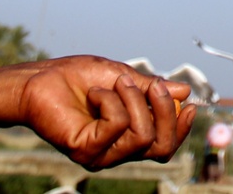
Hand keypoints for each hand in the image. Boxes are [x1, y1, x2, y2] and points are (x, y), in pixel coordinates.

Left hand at [17, 56, 195, 168]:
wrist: (40, 79)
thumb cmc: (76, 78)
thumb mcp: (121, 77)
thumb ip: (150, 88)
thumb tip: (184, 92)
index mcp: (127, 137)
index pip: (164, 146)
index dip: (181, 130)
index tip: (191, 105)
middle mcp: (117, 151)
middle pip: (161, 148)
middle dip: (165, 112)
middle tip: (151, 84)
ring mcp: (102, 155)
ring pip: (143, 135)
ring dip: (134, 100)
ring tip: (113, 84)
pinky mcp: (86, 151)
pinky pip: (117, 126)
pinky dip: (111, 101)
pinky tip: (93, 95)